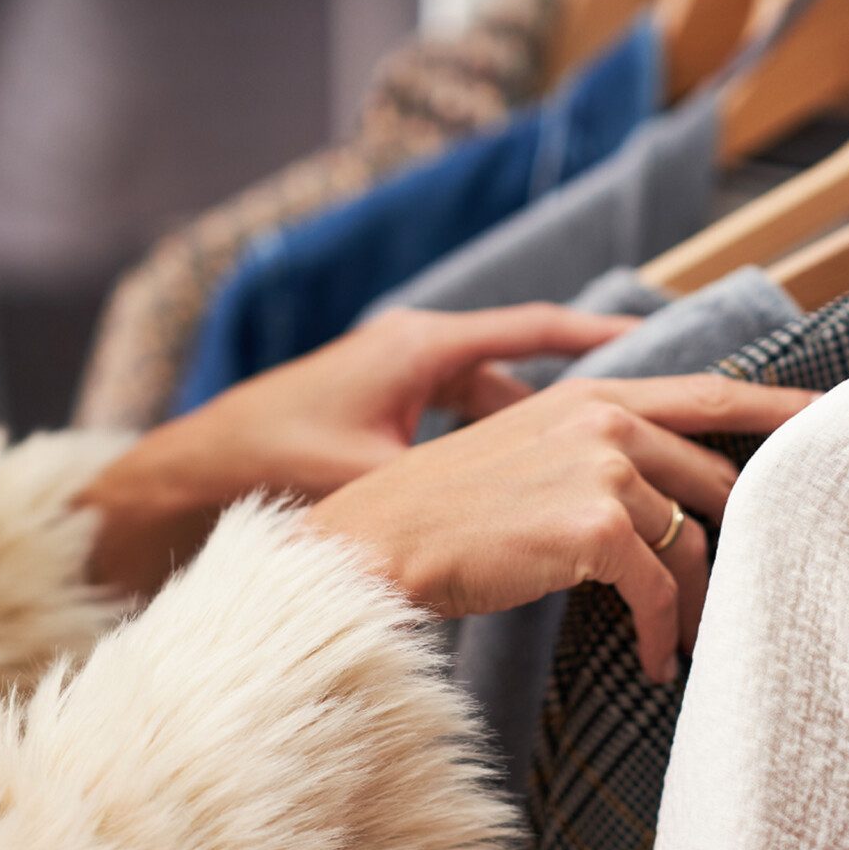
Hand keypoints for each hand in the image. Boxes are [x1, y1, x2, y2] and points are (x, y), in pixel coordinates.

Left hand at [80, 305, 635, 596]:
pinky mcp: (385, 414)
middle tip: (656, 413)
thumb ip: (443, 485)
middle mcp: (417, 351)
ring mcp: (401, 380)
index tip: (656, 337)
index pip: (532, 330)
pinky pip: (467, 423)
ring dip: (547, 434)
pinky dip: (502, 450)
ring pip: (499, 399)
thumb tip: (512, 518)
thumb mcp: (363, 474)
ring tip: (611, 470)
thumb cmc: (270, 467)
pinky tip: (531, 494)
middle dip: (590, 389)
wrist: (192, 471)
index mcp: (420, 350)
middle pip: (528, 362)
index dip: (599, 335)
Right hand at [307, 377, 816, 681]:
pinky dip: (665, 634)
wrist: (378, 541)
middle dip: (739, 538)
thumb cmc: (441, 512)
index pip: (710, 394)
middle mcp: (605, 418)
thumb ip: (593, 455)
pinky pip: (658, 591)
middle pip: (714, 480)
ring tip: (684, 643)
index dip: (778, 409)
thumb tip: (657, 502)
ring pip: (690, 542)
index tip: (831, 418)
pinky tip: (658, 664)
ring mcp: (603, 468)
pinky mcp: (595, 525)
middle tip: (750, 585)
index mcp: (592, 394)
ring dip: (693, 605)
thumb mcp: (525, 453)